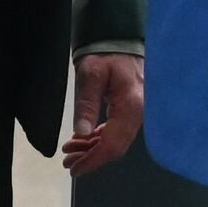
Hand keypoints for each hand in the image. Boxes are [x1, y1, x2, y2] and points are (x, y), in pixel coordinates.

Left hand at [62, 53, 143, 176]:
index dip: (93, 160)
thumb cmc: (105, 53)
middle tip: (67, 161)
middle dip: (90, 157)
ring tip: (71, 151)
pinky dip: (99, 137)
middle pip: (115, 146)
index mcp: (132, 106)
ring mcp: (137, 112)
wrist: (118, 37)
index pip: (113, 144)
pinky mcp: (131, 108)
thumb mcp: (90, 75)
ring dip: (92, 148)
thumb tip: (82, 133)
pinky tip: (83, 139)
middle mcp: (139, 113)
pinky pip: (116, 130)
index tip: (74, 169)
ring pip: (115, 140)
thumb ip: (87, 104)